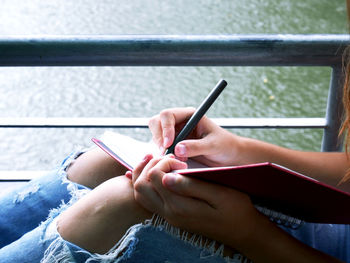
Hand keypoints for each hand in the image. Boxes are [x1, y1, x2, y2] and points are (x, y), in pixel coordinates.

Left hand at [131, 154, 259, 249]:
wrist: (241, 230)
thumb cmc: (235, 209)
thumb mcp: (219, 193)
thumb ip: (191, 186)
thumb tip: (166, 177)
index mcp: (180, 206)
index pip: (154, 177)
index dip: (164, 162)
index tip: (181, 160)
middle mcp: (169, 213)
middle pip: (141, 185)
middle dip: (151, 165)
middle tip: (170, 159)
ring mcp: (167, 216)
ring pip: (141, 193)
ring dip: (146, 174)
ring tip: (161, 163)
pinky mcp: (170, 216)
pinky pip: (147, 200)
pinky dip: (147, 184)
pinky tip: (157, 174)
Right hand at [148, 107, 242, 165]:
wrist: (230, 156)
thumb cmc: (226, 146)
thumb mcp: (213, 146)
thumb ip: (196, 147)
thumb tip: (177, 149)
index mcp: (189, 116)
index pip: (168, 115)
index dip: (165, 129)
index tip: (168, 144)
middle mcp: (180, 122)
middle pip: (157, 122)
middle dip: (158, 137)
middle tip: (165, 152)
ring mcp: (176, 133)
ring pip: (156, 135)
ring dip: (160, 147)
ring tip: (175, 158)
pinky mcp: (174, 145)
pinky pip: (161, 147)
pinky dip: (163, 154)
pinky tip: (175, 160)